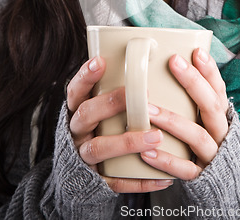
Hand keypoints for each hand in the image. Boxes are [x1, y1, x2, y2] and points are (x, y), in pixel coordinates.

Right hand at [66, 57, 172, 192]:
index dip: (85, 76)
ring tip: (156, 137)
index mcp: (78, 110)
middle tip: (142, 96)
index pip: (76, 90)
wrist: (81, 172)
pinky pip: (115, 181)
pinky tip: (163, 177)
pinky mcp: (96, 181)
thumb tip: (149, 58)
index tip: (100, 61)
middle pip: (86, 115)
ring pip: (98, 148)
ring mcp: (84, 157)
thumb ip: (116, 89)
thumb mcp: (100, 106)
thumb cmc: (101, 127)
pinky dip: (140, 180)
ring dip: (128, 142)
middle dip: (111, 104)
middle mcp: (77, 132)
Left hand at [140, 48, 228, 179]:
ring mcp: (212, 155)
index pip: (218, 89)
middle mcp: (220, 133)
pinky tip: (146, 152)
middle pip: (211, 106)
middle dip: (193, 82)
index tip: (196, 51)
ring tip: (148, 109)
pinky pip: (185, 169)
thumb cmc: (205, 141)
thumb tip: (168, 65)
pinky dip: (166, 161)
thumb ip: (191, 98)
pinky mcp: (201, 177)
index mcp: (221, 116)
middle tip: (174, 62)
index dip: (210, 70)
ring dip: (172, 120)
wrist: (224, 185)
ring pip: (196, 136)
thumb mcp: (204, 119)